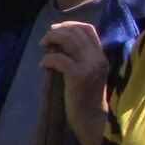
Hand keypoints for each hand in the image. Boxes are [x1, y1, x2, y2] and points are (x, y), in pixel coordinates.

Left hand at [36, 20, 110, 144]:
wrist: (93, 120)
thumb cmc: (87, 99)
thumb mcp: (89, 74)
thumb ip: (82, 59)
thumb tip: (60, 45)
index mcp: (101, 56)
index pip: (89, 29)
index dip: (71, 25)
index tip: (56, 29)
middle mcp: (98, 58)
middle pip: (77, 31)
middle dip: (57, 31)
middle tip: (45, 39)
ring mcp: (90, 66)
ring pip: (69, 40)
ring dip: (52, 39)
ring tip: (42, 46)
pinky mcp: (79, 76)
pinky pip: (59, 59)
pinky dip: (47, 59)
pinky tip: (42, 65)